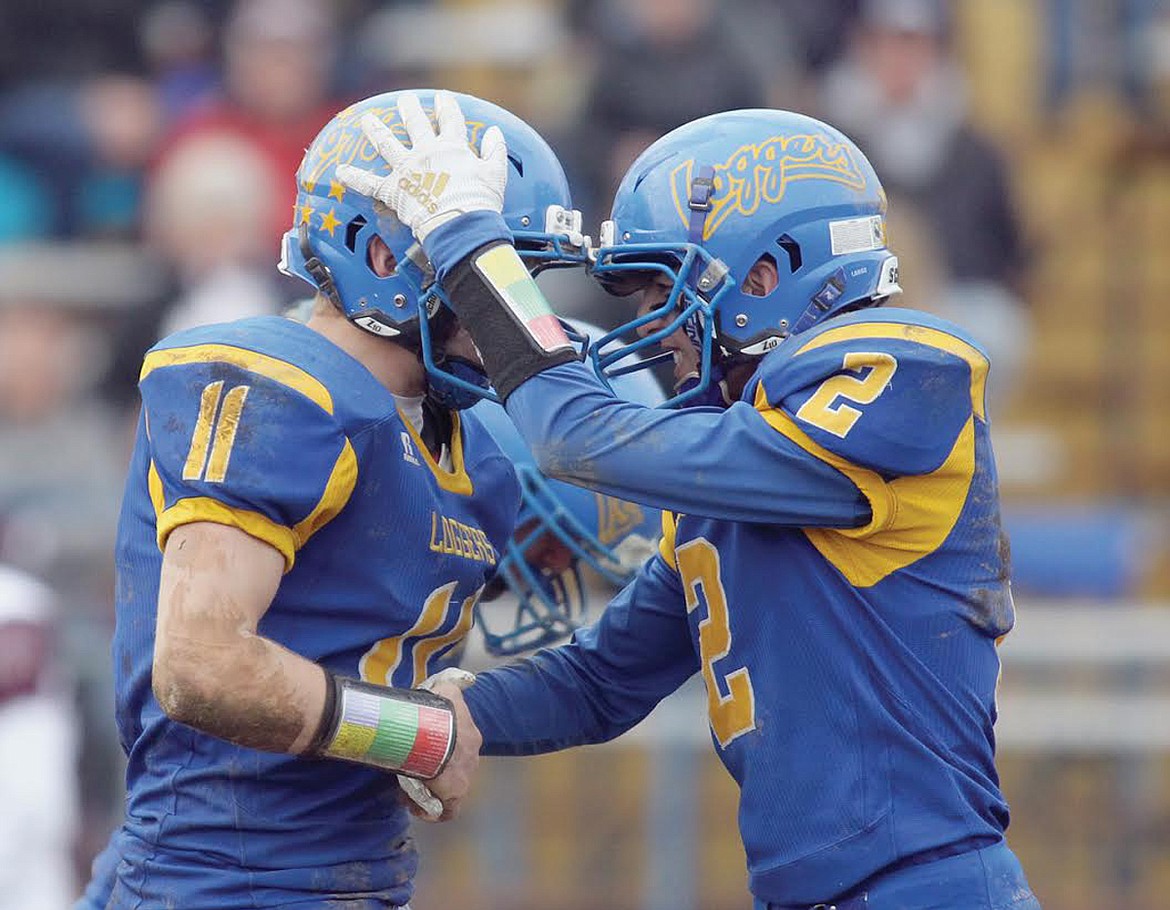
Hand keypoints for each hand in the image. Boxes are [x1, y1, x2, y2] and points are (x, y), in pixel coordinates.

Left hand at [336, 91, 506, 245]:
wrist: (459, 223)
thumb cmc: (480, 202)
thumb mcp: (495, 174)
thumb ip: (494, 151)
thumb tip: (495, 133)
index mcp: (452, 148)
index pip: (450, 121)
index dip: (446, 108)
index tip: (442, 98)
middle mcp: (426, 152)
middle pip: (416, 125)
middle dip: (409, 110)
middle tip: (404, 100)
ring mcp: (407, 169)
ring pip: (387, 144)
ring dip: (376, 131)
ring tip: (367, 120)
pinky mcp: (393, 189)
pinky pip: (369, 183)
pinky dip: (354, 178)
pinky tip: (339, 171)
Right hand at [397, 668, 479, 820]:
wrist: (435, 733)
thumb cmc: (436, 712)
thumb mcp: (444, 692)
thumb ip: (448, 687)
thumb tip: (444, 684)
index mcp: (470, 736)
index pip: (460, 747)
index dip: (442, 755)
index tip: (424, 757)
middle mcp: (471, 756)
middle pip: (454, 769)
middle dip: (435, 773)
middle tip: (414, 774)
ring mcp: (466, 773)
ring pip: (450, 788)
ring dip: (432, 790)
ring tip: (410, 790)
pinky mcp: (456, 791)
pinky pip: (449, 808)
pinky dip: (434, 810)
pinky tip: (417, 808)